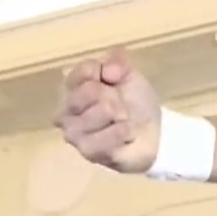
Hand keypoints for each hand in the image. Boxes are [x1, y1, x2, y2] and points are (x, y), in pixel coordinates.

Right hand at [54, 50, 160, 173]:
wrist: (152, 134)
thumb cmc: (135, 102)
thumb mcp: (130, 76)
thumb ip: (118, 64)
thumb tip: (108, 70)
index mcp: (72, 87)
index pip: (83, 70)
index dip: (106, 72)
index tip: (117, 78)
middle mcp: (64, 110)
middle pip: (89, 90)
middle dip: (115, 96)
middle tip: (122, 106)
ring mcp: (73, 132)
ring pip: (102, 110)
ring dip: (123, 115)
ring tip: (124, 120)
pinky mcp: (86, 151)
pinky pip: (111, 134)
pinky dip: (126, 132)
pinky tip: (127, 134)